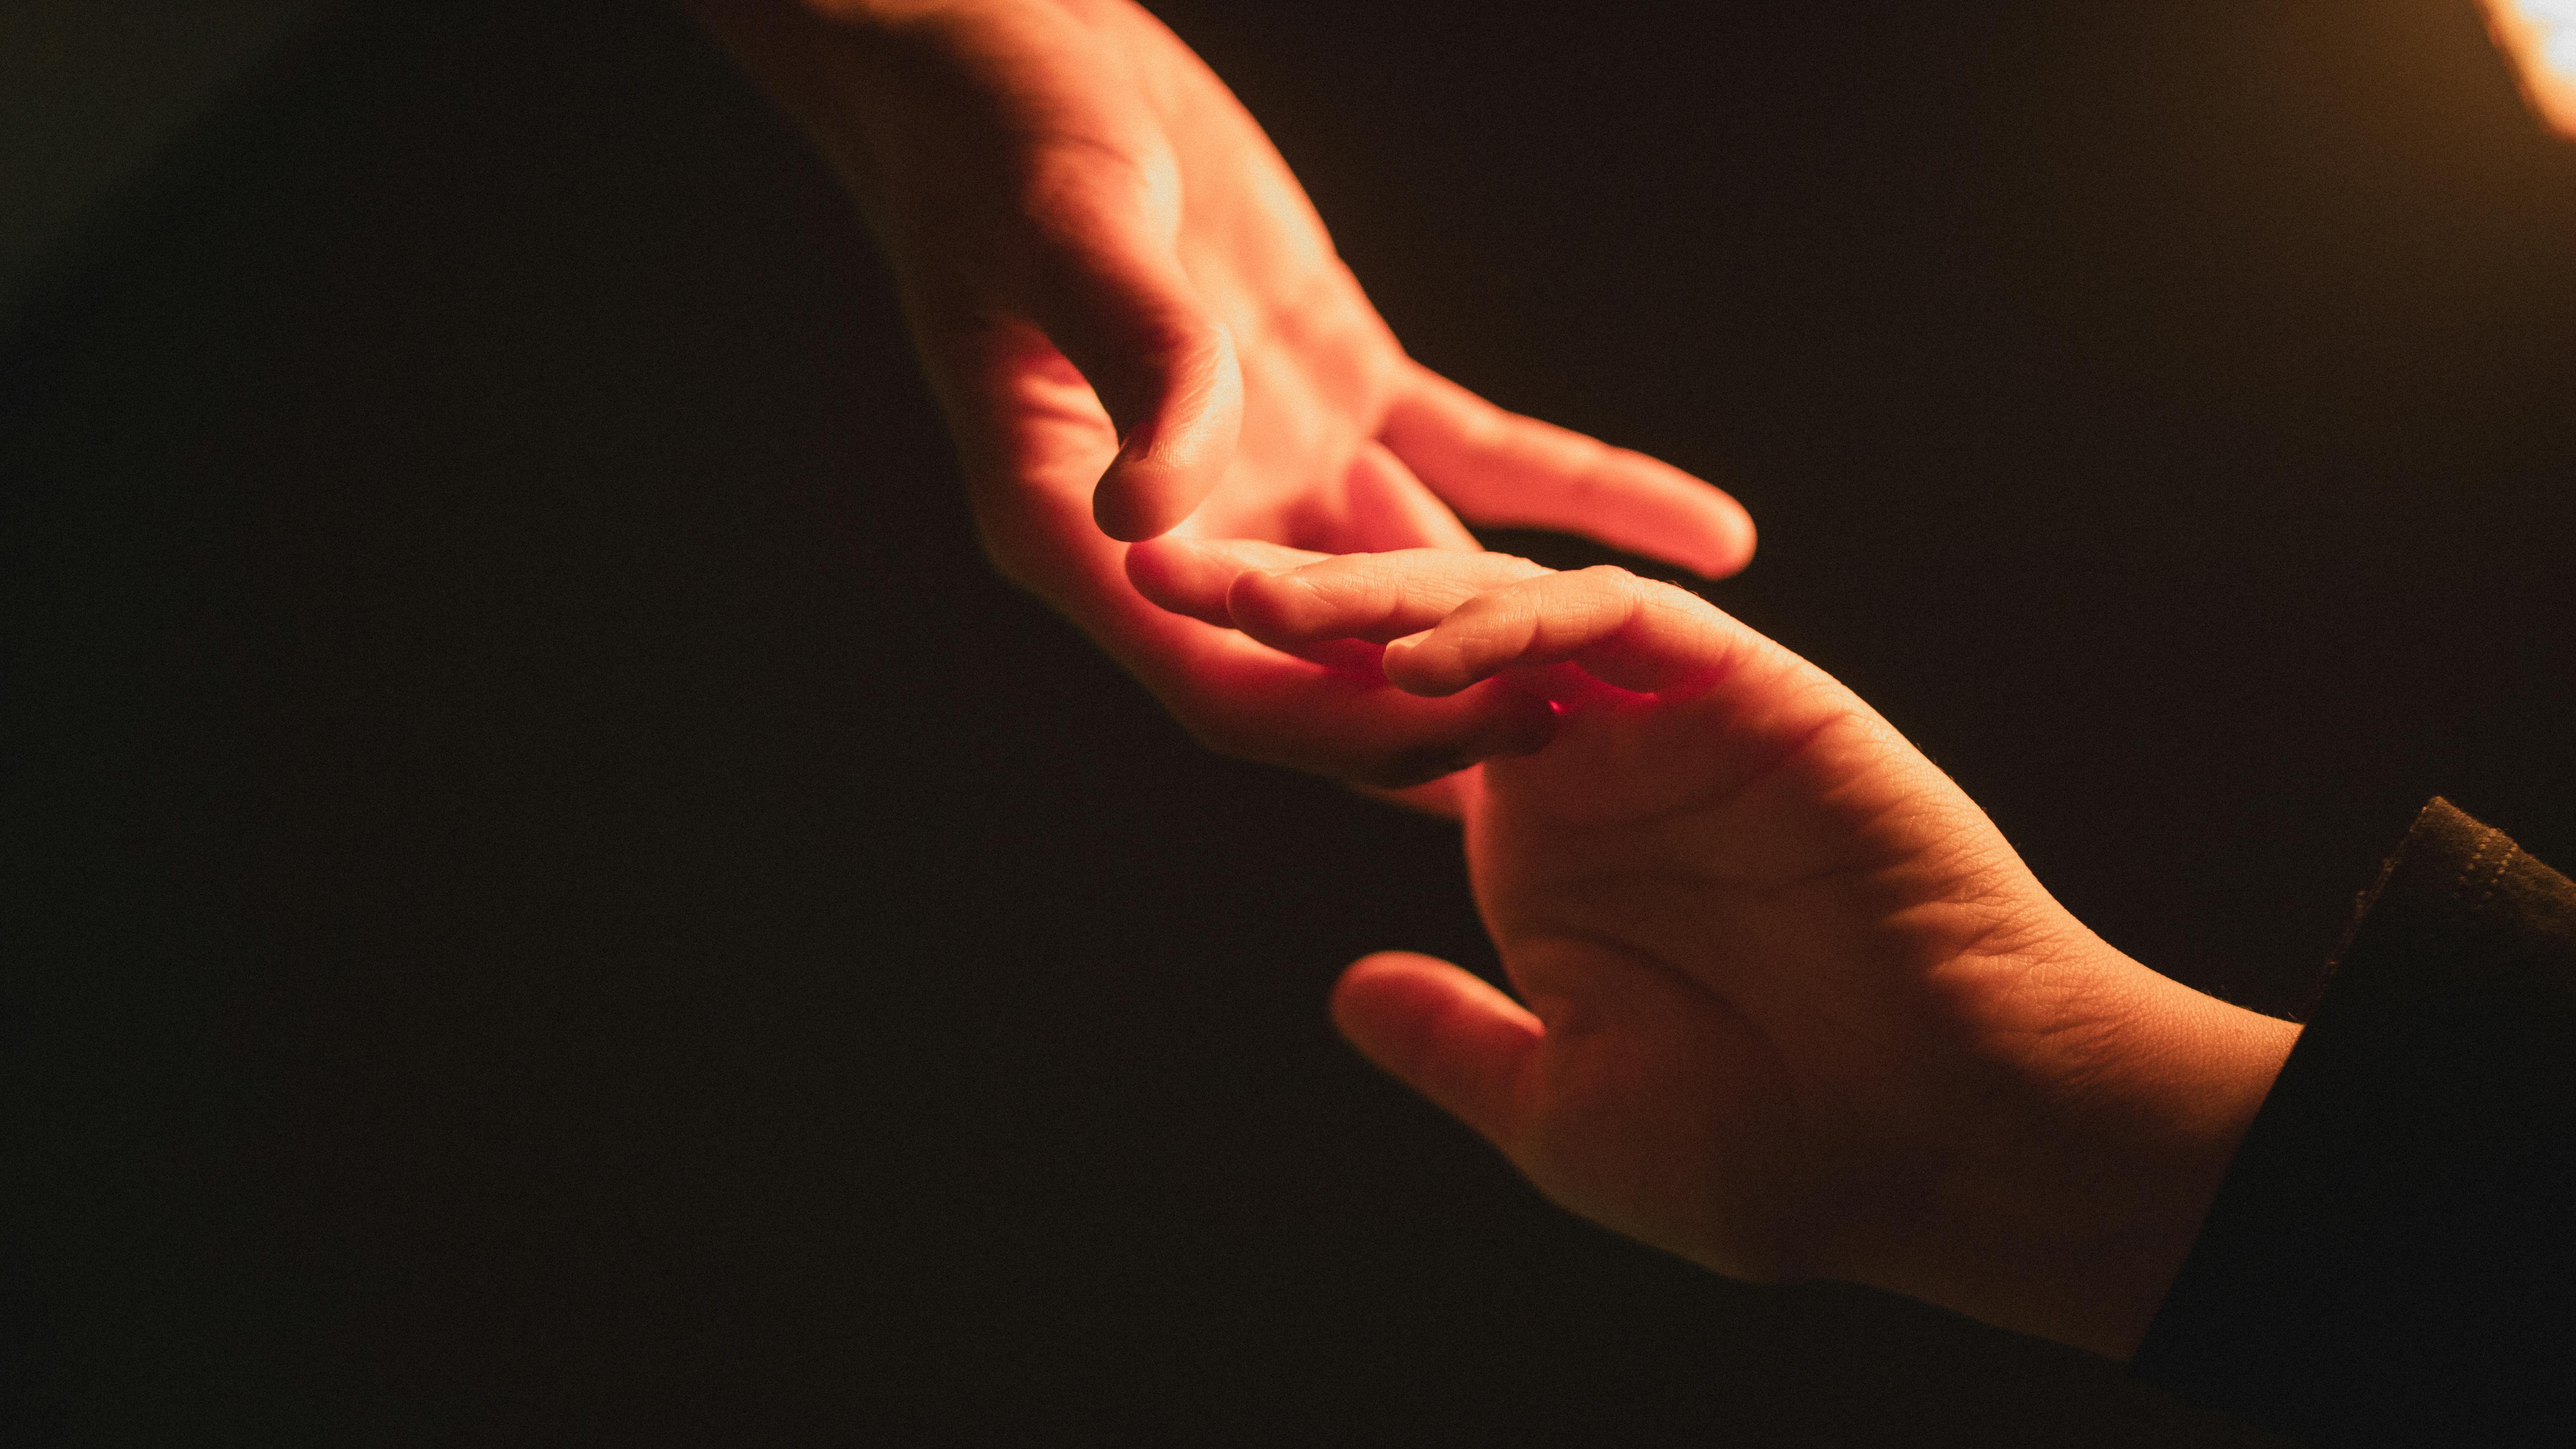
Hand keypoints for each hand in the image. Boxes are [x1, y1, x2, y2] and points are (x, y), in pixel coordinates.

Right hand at [686, 0, 1753, 790]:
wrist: (1015, 50)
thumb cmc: (1000, 139)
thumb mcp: (1072, 240)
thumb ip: (1136, 368)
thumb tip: (1146, 518)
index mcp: (1081, 529)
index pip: (1225, 679)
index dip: (1346, 729)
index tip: (1467, 752)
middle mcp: (1190, 524)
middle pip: (1334, 664)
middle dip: (1460, 711)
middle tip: (1591, 744)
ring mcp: (1273, 463)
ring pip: (1421, 585)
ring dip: (1531, 632)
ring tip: (1662, 673)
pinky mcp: (1339, 391)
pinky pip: (1478, 462)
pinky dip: (1585, 499)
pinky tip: (1706, 531)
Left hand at [1145, 540, 2298, 1358]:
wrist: (1945, 1140)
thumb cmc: (1771, 1157)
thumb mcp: (1566, 1114)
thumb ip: (1458, 1044)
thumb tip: (1345, 993)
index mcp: (1536, 844)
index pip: (1388, 733)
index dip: (1286, 695)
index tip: (1169, 661)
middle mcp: (1591, 763)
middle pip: (1423, 647)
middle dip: (1298, 608)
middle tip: (1166, 571)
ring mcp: (1669, 718)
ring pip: (1509, 608)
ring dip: (1383, 599)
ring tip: (1264, 602)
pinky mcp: (1751, 691)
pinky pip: (1622, 627)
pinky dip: (1527, 626)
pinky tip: (1431, 658)